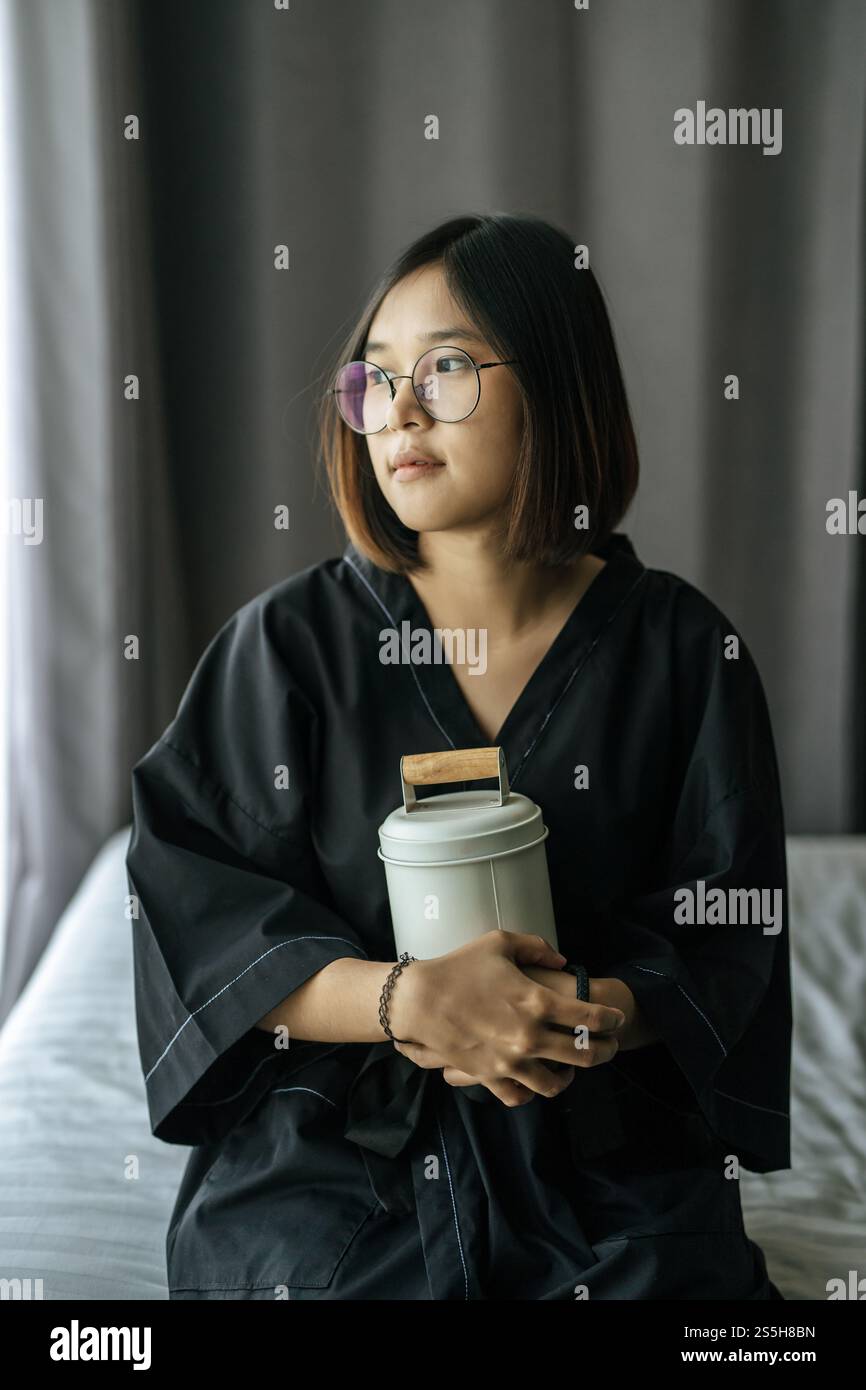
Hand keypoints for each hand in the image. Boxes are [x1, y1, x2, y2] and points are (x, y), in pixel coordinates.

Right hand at [388, 932, 625, 1106]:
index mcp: (537, 1003)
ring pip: (556, 1083)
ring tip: (574, 1067)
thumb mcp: (500, 943)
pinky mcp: (490, 1077)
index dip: (611, 1020)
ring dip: (572, 1076)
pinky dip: (533, 1091)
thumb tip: (562, 961)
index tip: (617, 1020)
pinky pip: (520, 1096)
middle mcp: (530, 1037)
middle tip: (610, 1046)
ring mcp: (510, 1062)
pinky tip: (537, 1079)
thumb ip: (537, 948)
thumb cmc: (459, 966)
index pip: (591, 1017)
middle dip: (605, 1051)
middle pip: (583, 1055)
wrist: (418, 1000)